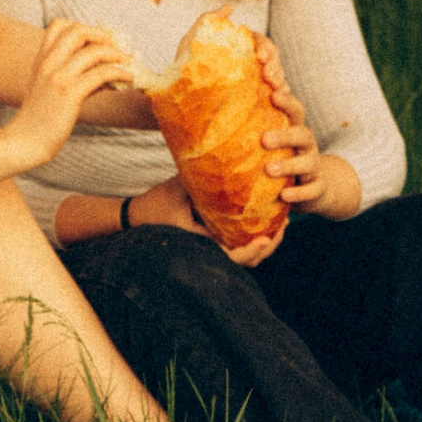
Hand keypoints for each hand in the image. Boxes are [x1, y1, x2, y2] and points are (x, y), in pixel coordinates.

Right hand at [5, 21, 131, 158]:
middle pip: (77, 30)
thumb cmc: (40, 119)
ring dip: (116, 54)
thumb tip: (107, 72)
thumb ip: (73, 76)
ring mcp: (58, 77)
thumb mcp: (50, 90)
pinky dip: (119, 73)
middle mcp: (48, 63)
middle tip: (116, 47)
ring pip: (93, 51)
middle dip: (102, 35)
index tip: (99, 41)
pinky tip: (128, 79)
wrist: (25, 142)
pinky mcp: (69, 94)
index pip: (59, 25)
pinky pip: (101, 74)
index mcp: (42, 59)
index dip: (83, 28)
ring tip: (128, 62)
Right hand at [128, 174, 286, 267]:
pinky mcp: (211, 244)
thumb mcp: (179, 188)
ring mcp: (210, 250)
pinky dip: (253, 239)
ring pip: (244, 258)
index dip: (251, 251)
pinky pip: (237, 247)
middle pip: (244, 262)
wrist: (136, 217)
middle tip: (284, 226)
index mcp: (199, 244)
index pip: (230, 257)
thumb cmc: (156, 203)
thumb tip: (231, 159)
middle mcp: (207, 252)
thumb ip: (203, 180)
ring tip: (282, 223)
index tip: (266, 238)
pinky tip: (267, 222)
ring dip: (264, 244)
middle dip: (267, 248)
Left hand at [247, 31, 321, 209]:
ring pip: (309, 162)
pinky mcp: (318, 187)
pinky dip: (299, 192)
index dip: (286, 100)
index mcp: (293, 129)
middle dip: (285, 135)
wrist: (311, 187)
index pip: (294, 109)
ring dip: (289, 165)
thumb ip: (247, 127)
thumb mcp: (267, 141)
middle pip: (303, 133)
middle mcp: (306, 145)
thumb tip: (203, 111)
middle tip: (263, 139)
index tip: (273, 93)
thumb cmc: (279, 158)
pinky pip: (312, 190)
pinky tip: (284, 196)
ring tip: (268, 169)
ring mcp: (313, 166)